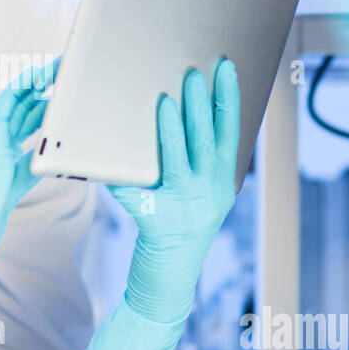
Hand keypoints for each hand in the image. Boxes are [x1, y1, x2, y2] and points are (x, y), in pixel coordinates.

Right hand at [0, 58, 57, 349]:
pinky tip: (38, 80)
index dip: (38, 107)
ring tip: (57, 67)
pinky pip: (5, 113)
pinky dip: (21, 94)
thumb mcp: (6, 197)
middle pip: (19, 110)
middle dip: (41, 89)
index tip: (55, 93)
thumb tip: (41, 164)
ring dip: (36, 84)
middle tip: (63, 71)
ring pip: (13, 105)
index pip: (18, 124)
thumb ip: (21, 177)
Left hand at [109, 60, 239, 322]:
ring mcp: (186, 209)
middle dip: (202, 104)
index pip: (231, 133)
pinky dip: (126, 175)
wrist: (168, 282)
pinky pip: (138, 192)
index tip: (226, 67)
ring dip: (173, 128)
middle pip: (208, 141)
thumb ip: (194, 164)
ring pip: (179, 160)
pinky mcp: (158, 223)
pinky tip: (116, 154)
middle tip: (193, 72)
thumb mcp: (199, 197)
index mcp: (223, 184)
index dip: (230, 99)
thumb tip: (175, 113)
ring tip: (166, 99)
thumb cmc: (177, 230)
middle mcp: (210, 194)